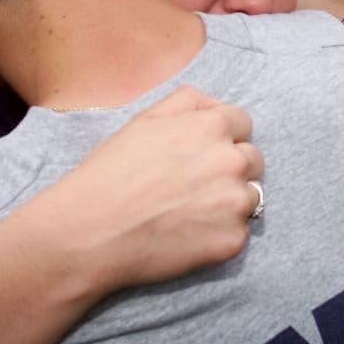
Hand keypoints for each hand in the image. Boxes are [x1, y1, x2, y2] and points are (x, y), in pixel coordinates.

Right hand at [46, 86, 262, 293]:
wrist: (90, 231)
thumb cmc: (110, 173)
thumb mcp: (143, 119)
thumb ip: (187, 102)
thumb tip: (214, 106)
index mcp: (213, 127)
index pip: (241, 125)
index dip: (221, 139)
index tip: (200, 155)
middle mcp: (233, 161)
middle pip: (252, 160)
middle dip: (230, 168)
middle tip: (194, 185)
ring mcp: (236, 203)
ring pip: (250, 197)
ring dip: (229, 201)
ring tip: (189, 211)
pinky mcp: (232, 240)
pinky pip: (238, 233)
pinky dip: (219, 234)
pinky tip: (187, 235)